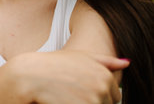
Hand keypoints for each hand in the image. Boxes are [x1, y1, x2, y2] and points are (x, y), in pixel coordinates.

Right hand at [5, 50, 128, 103]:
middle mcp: (103, 86)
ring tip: (65, 97)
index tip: (78, 89)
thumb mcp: (78, 57)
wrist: (29, 75)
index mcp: (105, 74)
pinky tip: (61, 101)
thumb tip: (126, 63)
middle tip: (69, 93)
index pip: (115, 97)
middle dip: (91, 102)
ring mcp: (94, 99)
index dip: (97, 95)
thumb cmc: (52, 65)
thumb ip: (104, 61)